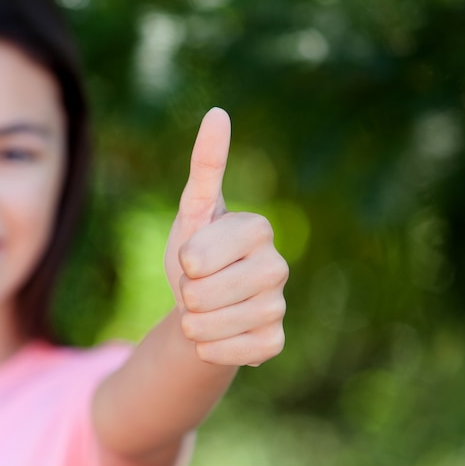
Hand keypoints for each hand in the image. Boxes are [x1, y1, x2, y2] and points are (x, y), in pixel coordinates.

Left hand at [164, 107, 287, 365]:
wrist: (204, 308)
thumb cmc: (196, 256)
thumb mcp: (192, 212)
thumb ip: (206, 165)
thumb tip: (218, 112)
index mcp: (258, 229)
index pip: (198, 255)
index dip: (185, 261)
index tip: (193, 259)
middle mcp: (278, 265)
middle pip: (203, 294)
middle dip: (186, 295)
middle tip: (198, 288)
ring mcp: (279, 305)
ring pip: (213, 325)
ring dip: (194, 323)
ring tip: (205, 312)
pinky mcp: (275, 341)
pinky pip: (229, 353)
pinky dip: (210, 349)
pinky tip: (219, 336)